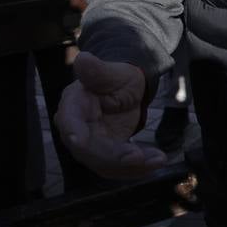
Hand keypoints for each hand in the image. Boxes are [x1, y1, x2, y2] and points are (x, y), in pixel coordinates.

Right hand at [54, 53, 166, 178]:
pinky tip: (156, 161)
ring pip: (105, 164)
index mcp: (73, 106)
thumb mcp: (112, 71)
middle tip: (140, 157)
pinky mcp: (105, 155)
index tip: (80, 141)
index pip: (69, 122)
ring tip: (157, 160)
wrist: (127, 90)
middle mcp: (77, 129)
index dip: (74, 132)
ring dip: (131, 167)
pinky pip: (119, 167)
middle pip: (90, 150)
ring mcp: (90, 144)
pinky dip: (138, 168)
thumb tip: (82, 58)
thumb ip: (97, 70)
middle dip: (115, 157)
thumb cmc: (117, 77)